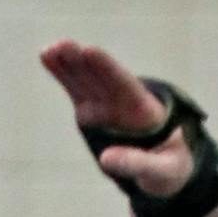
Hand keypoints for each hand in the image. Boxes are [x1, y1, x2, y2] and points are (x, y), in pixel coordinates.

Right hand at [38, 40, 192, 196]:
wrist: (164, 168)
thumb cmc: (170, 167)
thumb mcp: (163, 171)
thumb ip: (137, 164)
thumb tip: (105, 159)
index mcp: (146, 110)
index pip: (124, 85)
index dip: (107, 68)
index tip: (90, 52)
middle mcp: (123, 102)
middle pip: (101, 78)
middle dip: (83, 63)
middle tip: (64, 46)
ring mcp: (105, 105)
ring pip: (85, 79)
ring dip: (68, 64)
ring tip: (48, 50)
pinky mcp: (90, 112)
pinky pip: (75, 89)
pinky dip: (62, 74)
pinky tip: (47, 57)